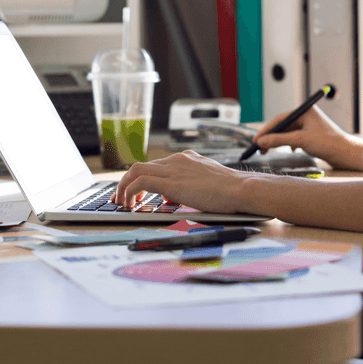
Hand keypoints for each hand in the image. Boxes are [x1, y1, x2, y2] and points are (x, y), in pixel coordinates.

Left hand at [114, 151, 261, 213]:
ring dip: (123, 187)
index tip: (137, 193)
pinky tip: (129, 204)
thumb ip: (187, 186)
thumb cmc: (230, 191)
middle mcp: (176, 160)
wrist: (241, 189)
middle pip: (140, 166)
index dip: (142, 180)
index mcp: (185, 159)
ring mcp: (173, 169)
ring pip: (135, 171)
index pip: (155, 166)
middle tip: (121, 199)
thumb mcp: (205, 184)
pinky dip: (130, 192)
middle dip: (126, 182)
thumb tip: (172, 196)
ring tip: (121, 203)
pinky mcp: (171, 182)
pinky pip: (140, 182)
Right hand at [253, 105, 362, 171]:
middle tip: (259, 147)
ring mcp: (310, 126)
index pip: (281, 118)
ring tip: (268, 151)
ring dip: (278, 142)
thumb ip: (279, 140)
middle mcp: (307, 116)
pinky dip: (288, 144)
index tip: (256, 139)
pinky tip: (290, 151)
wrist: (348, 154)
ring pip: (288, 133)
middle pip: (283, 125)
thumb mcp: (301, 140)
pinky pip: (295, 138)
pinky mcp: (313, 136)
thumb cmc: (329, 143)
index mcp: (305, 111)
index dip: (267, 129)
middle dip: (271, 136)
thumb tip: (261, 142)